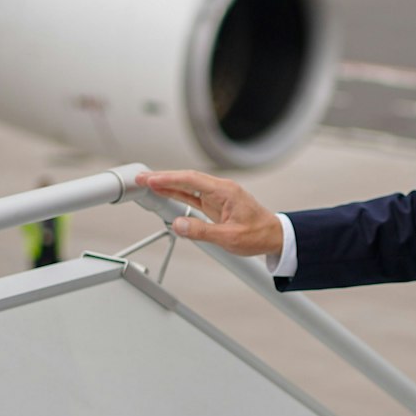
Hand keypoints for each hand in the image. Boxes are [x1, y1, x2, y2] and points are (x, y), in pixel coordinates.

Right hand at [135, 170, 282, 256]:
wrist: (274, 237)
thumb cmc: (258, 235)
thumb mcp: (230, 238)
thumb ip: (203, 231)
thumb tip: (179, 225)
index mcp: (225, 191)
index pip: (191, 180)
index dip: (168, 179)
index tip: (151, 179)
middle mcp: (220, 190)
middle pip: (186, 179)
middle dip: (162, 178)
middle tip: (141, 177)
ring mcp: (217, 196)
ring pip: (187, 186)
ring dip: (167, 184)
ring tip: (146, 183)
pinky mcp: (215, 205)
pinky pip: (192, 196)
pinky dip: (177, 194)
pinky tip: (164, 192)